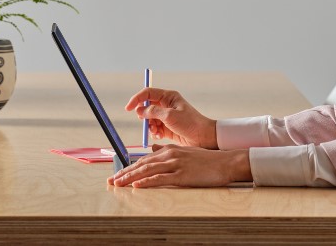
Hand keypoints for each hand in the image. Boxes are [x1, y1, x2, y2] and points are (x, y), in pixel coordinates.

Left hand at [108, 144, 251, 188]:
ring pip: (148, 171)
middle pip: (142, 165)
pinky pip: (161, 179)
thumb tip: (152, 150)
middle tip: (111, 180)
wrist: (224, 162)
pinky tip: (137, 186)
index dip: (129, 167)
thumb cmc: (205, 160)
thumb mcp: (184, 152)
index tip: (117, 174)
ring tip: (118, 183)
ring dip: (131, 178)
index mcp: (169, 150)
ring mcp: (175, 164)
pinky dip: (147, 182)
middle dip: (125, 173)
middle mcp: (169, 155)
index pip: (144, 160)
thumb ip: (167, 151)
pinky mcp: (182, 175)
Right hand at [124, 87, 216, 148]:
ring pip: (150, 119)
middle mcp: (166, 105)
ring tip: (156, 132)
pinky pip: (155, 128)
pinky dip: (154, 132)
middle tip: (147, 123)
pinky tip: (160, 136)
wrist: (204, 138)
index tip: (128, 108)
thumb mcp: (170, 116)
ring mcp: (166, 117)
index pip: (148, 93)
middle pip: (147, 107)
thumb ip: (153, 112)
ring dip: (150, 126)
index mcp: (168, 97)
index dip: (137, 99)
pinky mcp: (167, 128)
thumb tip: (140, 110)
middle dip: (144, 116)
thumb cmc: (190, 124)